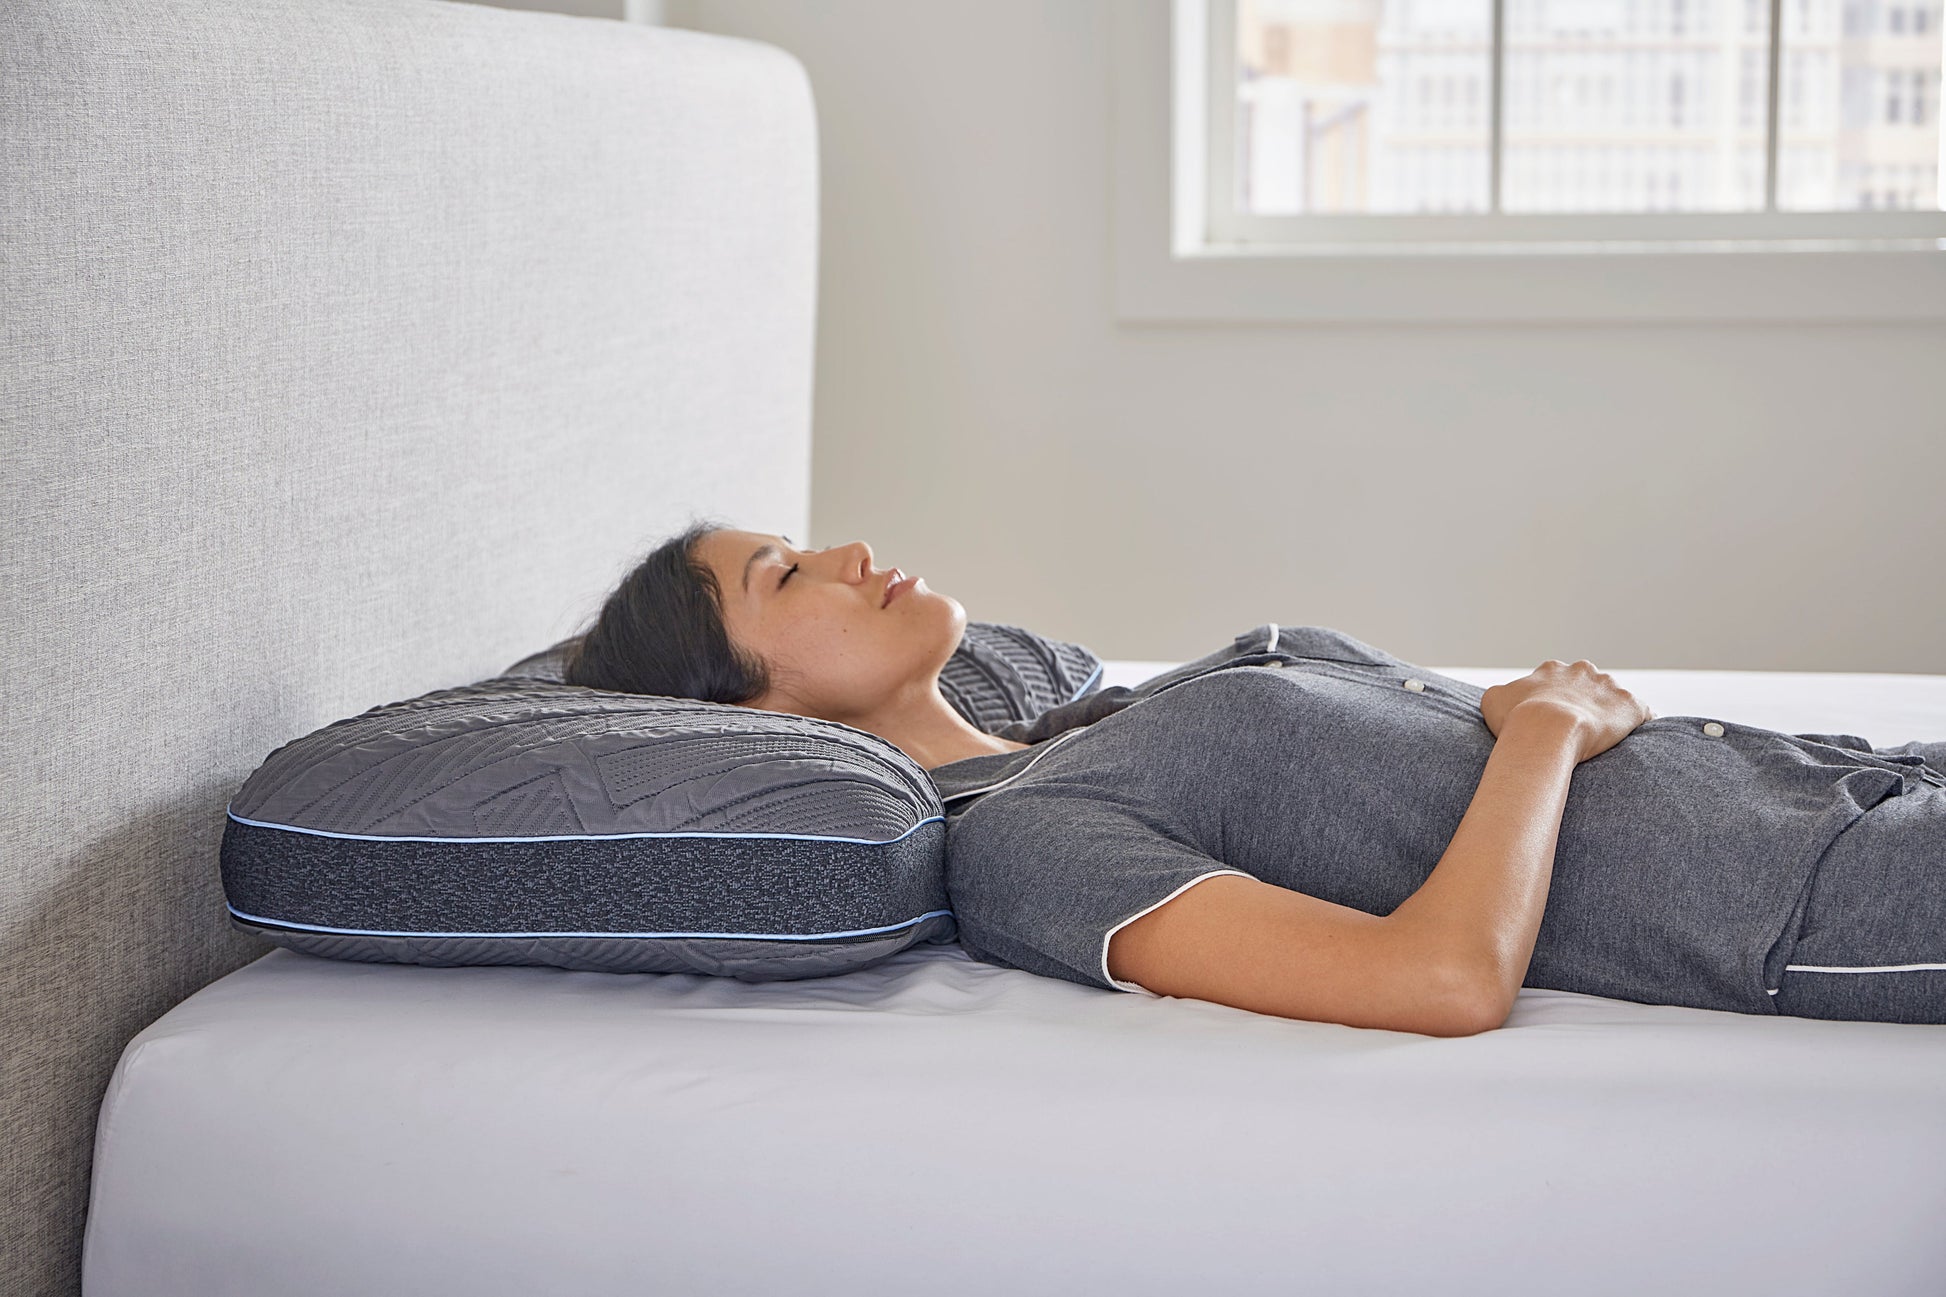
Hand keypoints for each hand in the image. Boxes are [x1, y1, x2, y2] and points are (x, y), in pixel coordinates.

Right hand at [1479, 659, 1655, 763]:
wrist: (1547, 731)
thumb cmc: (1516, 719)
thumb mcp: (1493, 700)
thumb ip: (1503, 694)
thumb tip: (1507, 697)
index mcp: (1553, 669)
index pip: (1557, 679)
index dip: (1553, 700)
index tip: (1549, 719)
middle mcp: (1583, 671)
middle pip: (1588, 684)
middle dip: (1584, 702)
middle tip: (1575, 729)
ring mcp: (1609, 687)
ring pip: (1614, 698)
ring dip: (1609, 714)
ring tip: (1603, 739)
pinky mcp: (1630, 706)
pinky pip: (1641, 713)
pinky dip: (1638, 723)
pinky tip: (1635, 738)